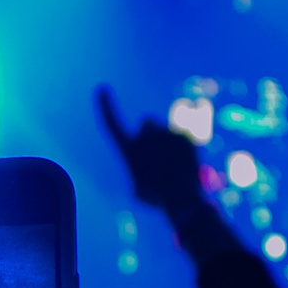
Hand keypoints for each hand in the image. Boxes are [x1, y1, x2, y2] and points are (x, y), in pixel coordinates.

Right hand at [96, 86, 208, 221]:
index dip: (106, 106)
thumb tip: (143, 164)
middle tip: (159, 155)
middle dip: (151, 132)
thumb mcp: (137, 187)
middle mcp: (145, 137)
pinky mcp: (183, 134)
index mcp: (129, 150)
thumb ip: (138, 170)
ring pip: (164, 128)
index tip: (102, 88)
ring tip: (174, 162)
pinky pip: (181, 134)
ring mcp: (165, 134)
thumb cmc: (157, 197)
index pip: (112, 123)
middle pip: (147, 122)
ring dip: (167, 139)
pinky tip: (185, 162)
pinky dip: (183, 146)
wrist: (182, 199)